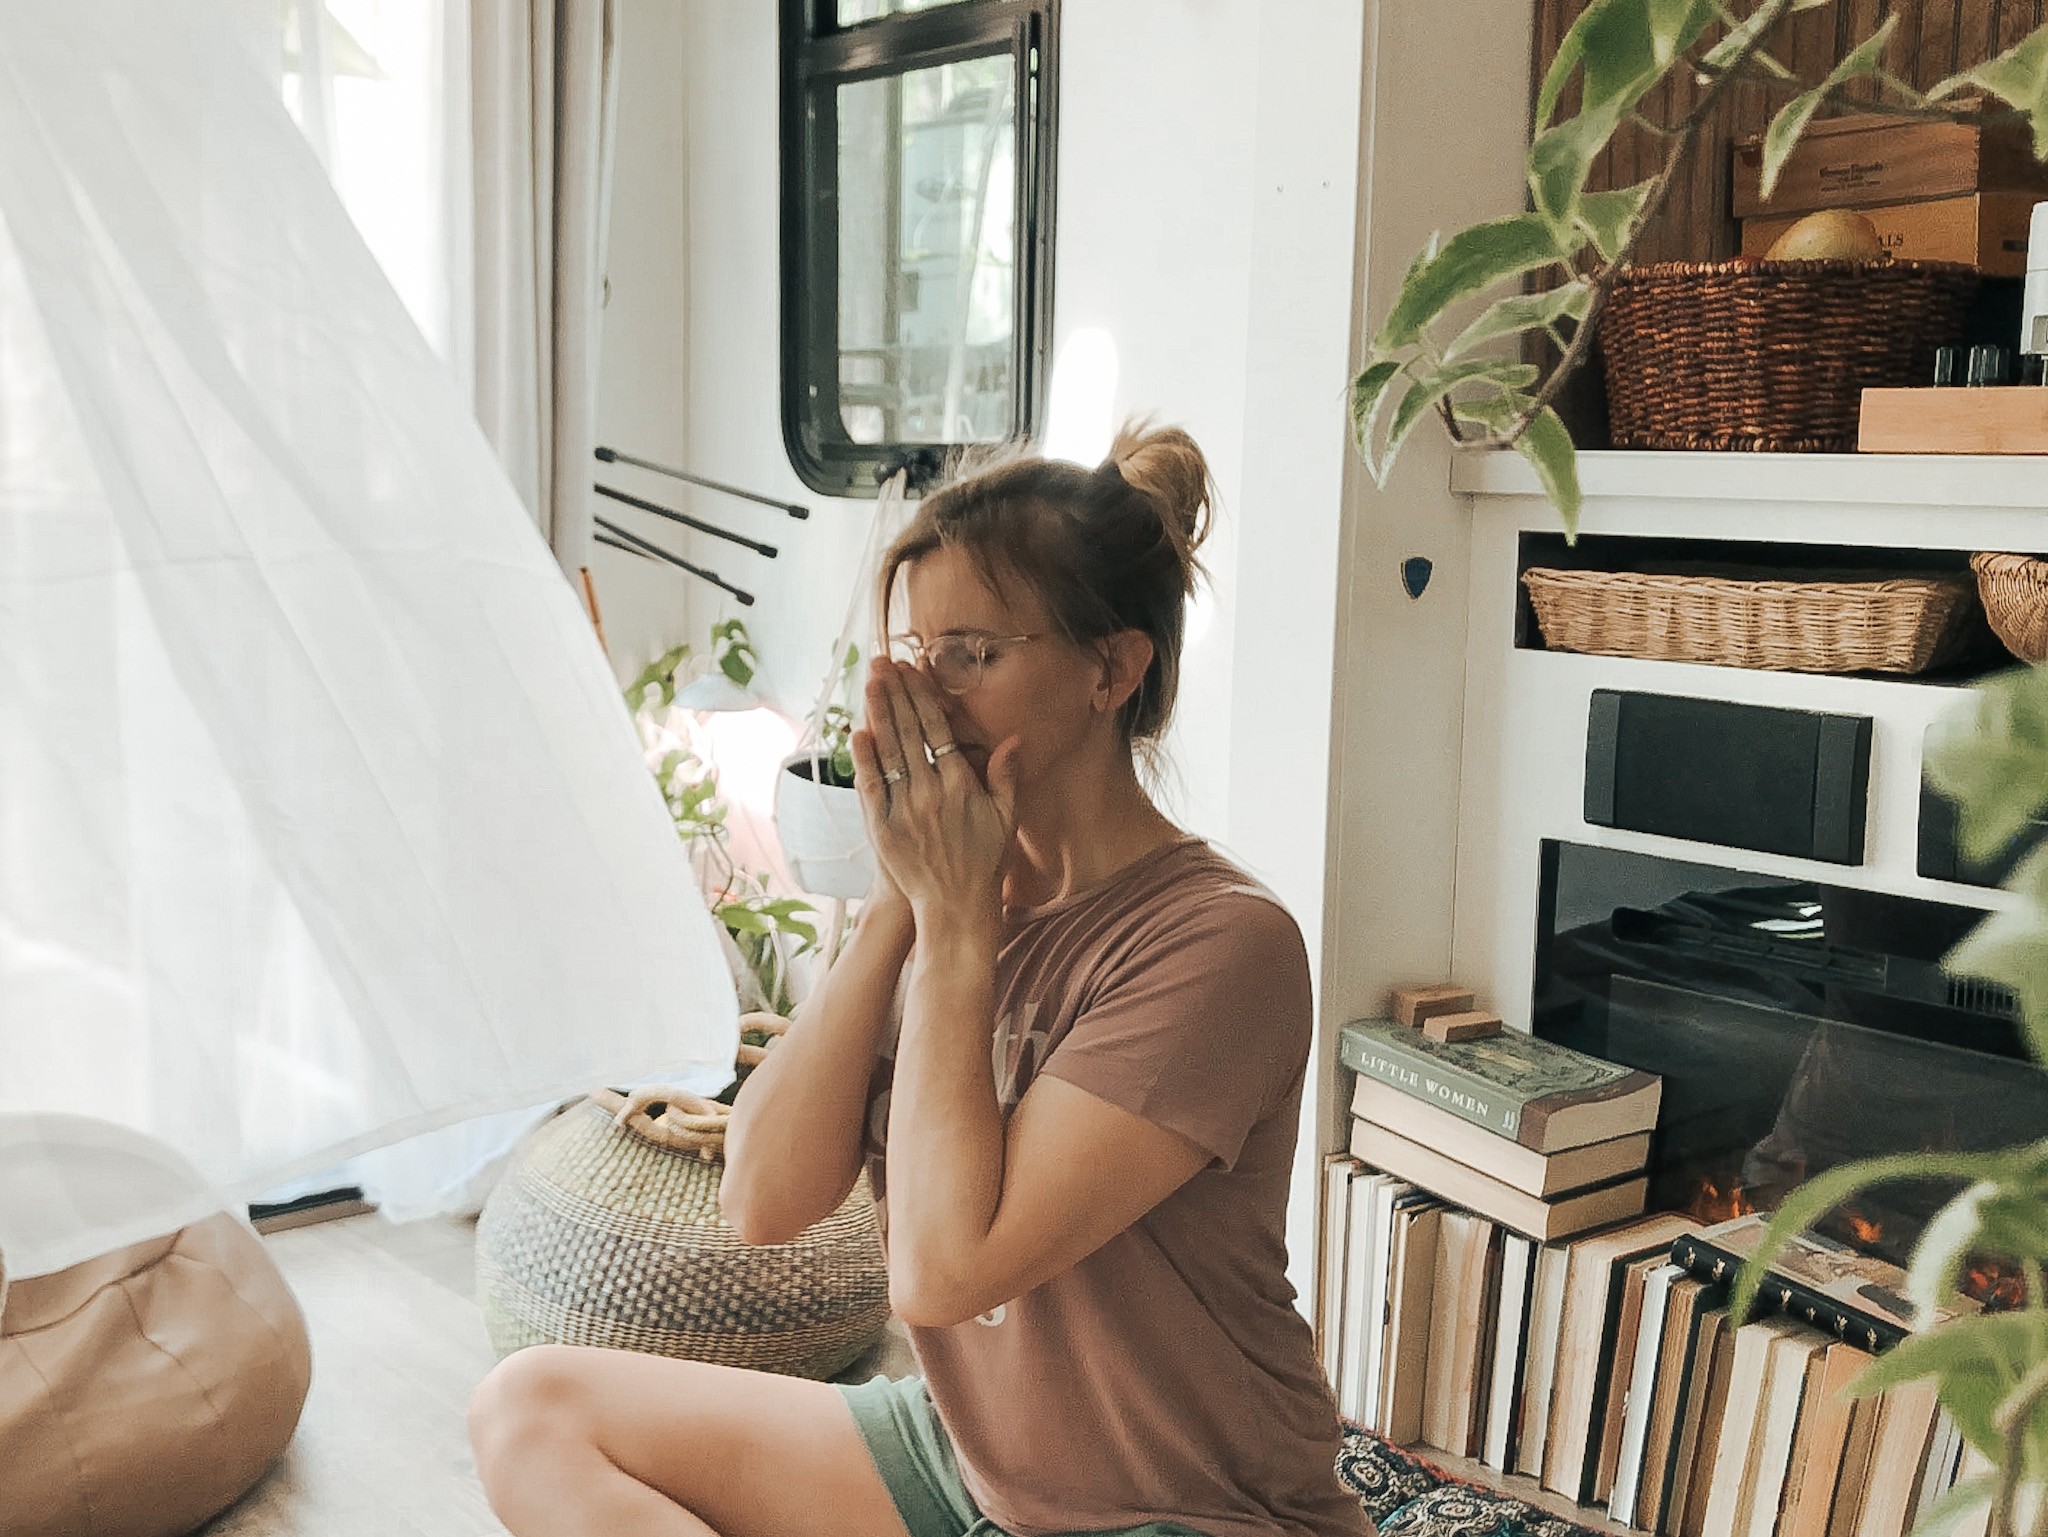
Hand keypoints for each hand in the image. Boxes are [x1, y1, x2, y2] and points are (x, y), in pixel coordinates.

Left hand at [851, 658, 1018, 930]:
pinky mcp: (883, 828)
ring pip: (888, 752)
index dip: (922, 697)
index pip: (937, 730)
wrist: (954, 907)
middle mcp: (930, 793)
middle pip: (909, 732)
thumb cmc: (984, 862)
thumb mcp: (1006, 819)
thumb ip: (1006, 777)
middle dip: (895, 694)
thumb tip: (1012, 739)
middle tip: (883, 663)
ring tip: (871, 684)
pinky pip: (871, 786)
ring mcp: (904, 810)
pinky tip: (858, 732)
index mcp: (961, 786)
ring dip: (878, 714)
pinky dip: (864, 759)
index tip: (911, 670)